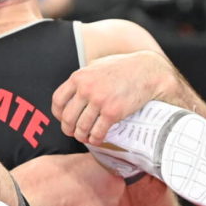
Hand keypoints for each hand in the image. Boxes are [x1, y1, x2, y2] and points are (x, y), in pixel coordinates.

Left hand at [52, 50, 178, 143]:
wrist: (147, 71)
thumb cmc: (123, 68)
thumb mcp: (97, 66)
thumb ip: (84, 77)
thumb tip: (74, 90)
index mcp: (79, 77)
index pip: (58, 101)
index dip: (58, 114)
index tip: (63, 119)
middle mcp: (86, 89)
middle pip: (67, 118)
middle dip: (69, 129)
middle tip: (74, 133)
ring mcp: (99, 101)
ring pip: (81, 128)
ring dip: (82, 136)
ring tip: (86, 137)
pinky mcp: (112, 112)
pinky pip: (97, 132)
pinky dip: (95, 140)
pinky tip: (97, 139)